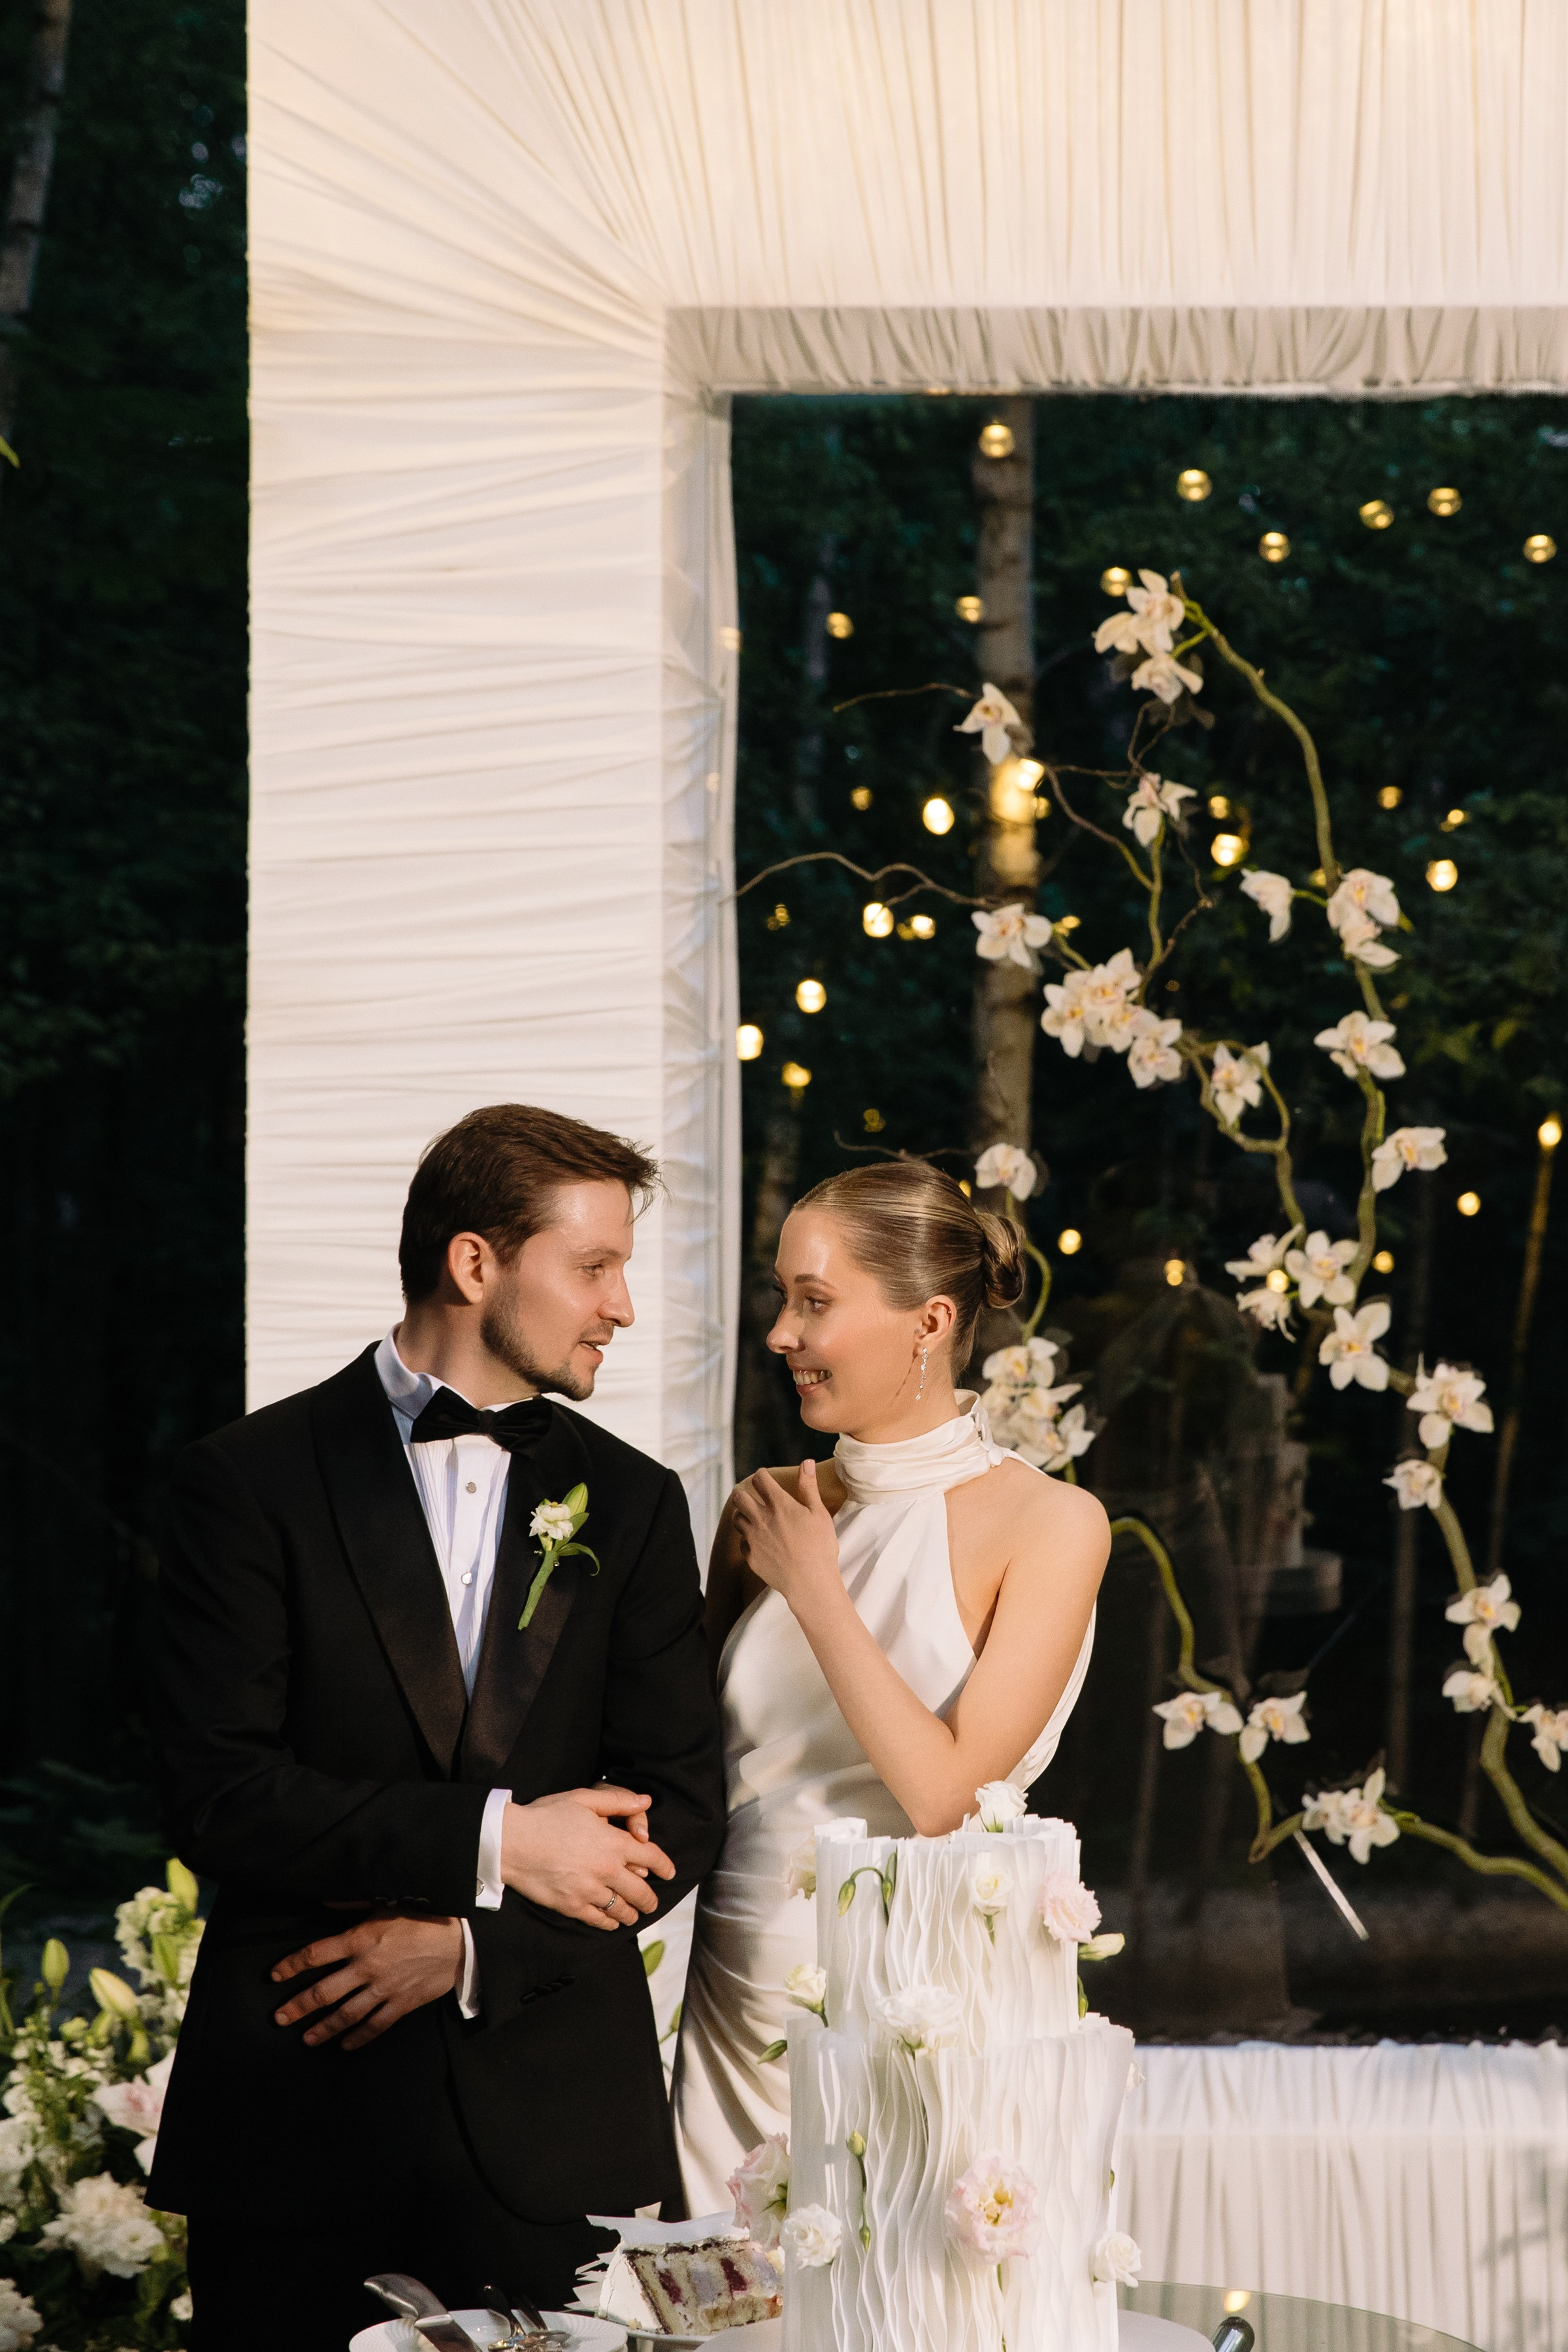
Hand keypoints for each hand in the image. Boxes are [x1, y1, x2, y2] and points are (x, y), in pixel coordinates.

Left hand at [271, 1912, 462, 2050]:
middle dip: (299, 2006)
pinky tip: (345, 2045)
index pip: (317, 1954)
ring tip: (306, 2039)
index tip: (274, 1975)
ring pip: (346, 2015)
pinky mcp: (401, 2004)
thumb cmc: (422, 1918)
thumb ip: (352, 1906)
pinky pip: (375, 2026)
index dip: (292, 1965)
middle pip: (325, 1992)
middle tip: (280, 2018)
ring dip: (323, 2029)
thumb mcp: (386, 1903)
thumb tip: (323, 1902)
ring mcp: (384, 1989)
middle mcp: (367, 1967)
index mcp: (361, 1939)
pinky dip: (359, 2038)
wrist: (459, 1940)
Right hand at [500, 1785, 675, 1928]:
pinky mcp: (572, 1906)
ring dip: (632, 1913)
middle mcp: (607, 1870)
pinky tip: (613, 1922)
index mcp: (613, 1843)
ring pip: (622, 1909)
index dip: (664, 1865)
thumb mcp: (584, 1799)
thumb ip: (618, 1801)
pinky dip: (610, 1923)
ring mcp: (590, 1891)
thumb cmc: (547, 1816)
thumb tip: (645, 1802)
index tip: (669, 1872)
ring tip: (634, 1914)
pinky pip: (600, 1920)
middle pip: (641, 1891)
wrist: (513, 1843)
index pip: (651, 1857)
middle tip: (652, 1902)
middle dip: (651, 1898)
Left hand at [731, 1459, 839, 1604]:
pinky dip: (747, 1538)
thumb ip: (809, 1487)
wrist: (810, 1583)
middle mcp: (761, 1518)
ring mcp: (753, 1538)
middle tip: (754, 1498)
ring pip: (736, 1519)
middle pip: (739, 1497)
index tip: (765, 1478)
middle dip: (744, 1493)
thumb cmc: (820, 1547)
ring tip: (755, 1519)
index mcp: (779, 1505)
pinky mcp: (750, 1556)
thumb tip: (805, 1462)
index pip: (760, 1479)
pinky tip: (759, 1542)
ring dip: (743, 1515)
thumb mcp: (819, 1514)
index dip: (761, 1476)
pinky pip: (742, 1541)